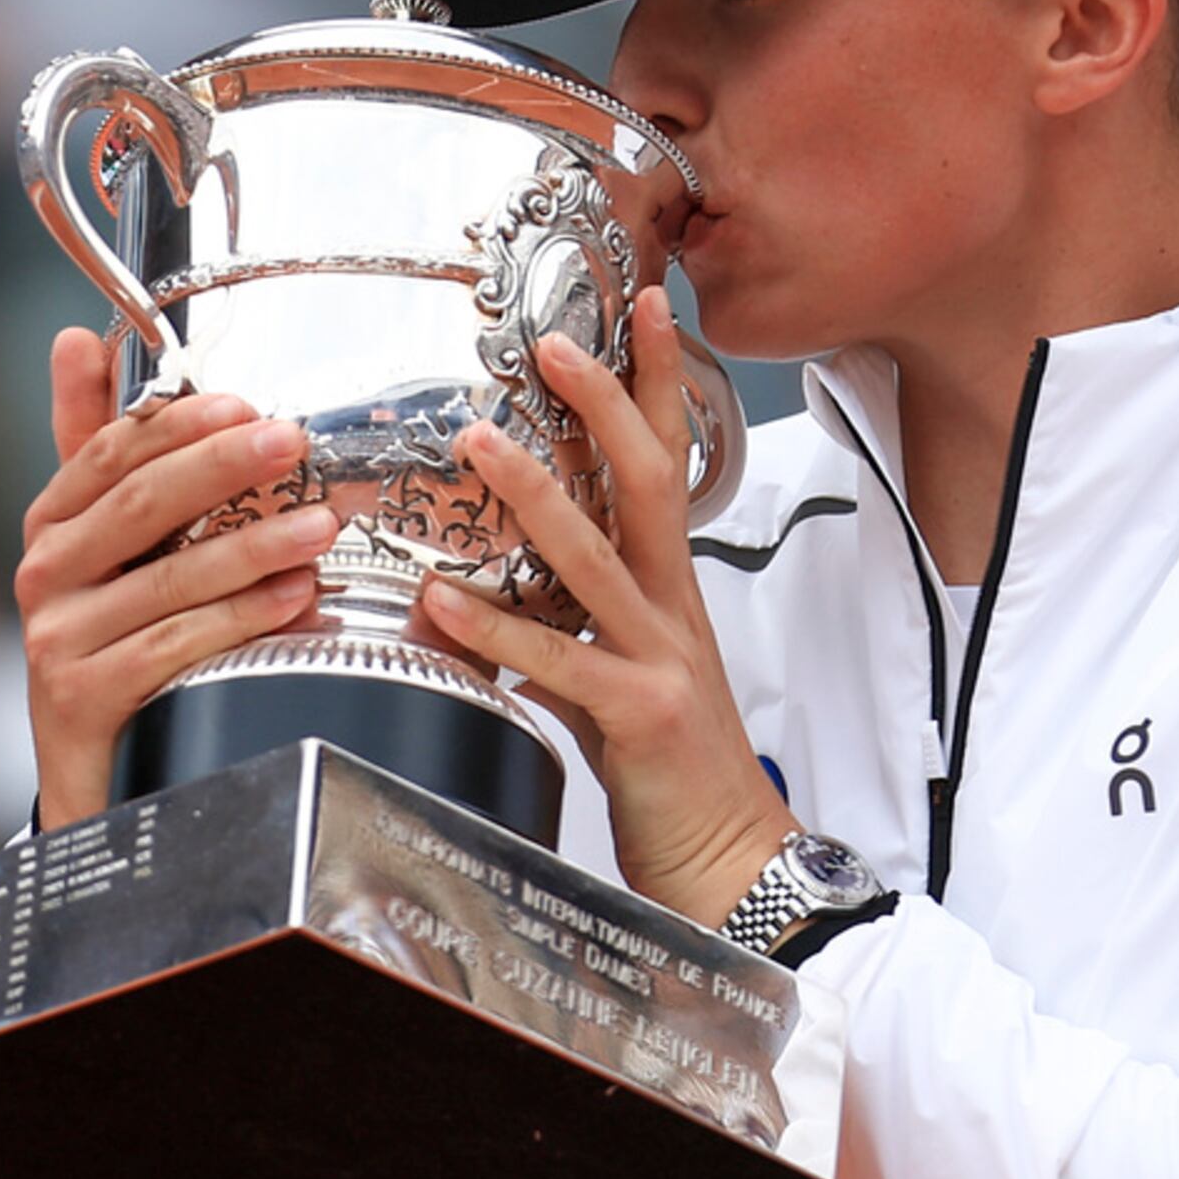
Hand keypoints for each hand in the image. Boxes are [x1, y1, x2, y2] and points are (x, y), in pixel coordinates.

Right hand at [15, 328, 340, 828]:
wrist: (96, 776)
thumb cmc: (115, 641)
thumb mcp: (106, 540)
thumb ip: (101, 445)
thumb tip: (77, 338)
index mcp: (56, 522)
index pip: (114, 451)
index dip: (181, 423)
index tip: (244, 402)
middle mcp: (45, 572)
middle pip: (142, 503)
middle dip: (224, 467)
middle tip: (293, 440)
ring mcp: (57, 638)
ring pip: (168, 577)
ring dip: (253, 546)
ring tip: (320, 525)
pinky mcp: (80, 697)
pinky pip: (174, 645)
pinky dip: (241, 619)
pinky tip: (296, 599)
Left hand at [417, 287, 796, 927]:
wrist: (737, 869)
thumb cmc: (678, 778)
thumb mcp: (626, 680)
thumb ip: (570, 629)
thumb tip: (497, 595)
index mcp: (671, 593)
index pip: (669, 464)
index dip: (659, 384)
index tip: (644, 309)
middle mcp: (673, 608)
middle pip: (647, 480)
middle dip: (605, 403)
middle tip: (554, 342)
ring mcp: (662, 657)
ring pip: (596, 555)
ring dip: (535, 490)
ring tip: (478, 440)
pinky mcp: (640, 715)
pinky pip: (559, 660)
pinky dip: (496, 627)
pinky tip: (440, 601)